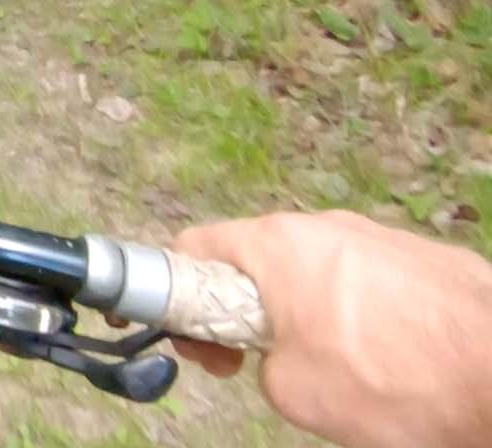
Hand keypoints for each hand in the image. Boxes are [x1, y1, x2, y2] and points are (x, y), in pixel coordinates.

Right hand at [172, 210, 491, 447]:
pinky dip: (370, 312)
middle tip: (270, 362)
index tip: (213, 349)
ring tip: (348, 364)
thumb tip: (280, 353)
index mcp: (277, 245)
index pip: (193, 247)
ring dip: (314, 310)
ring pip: (322, 269)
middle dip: (254, 309)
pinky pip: (376, 279)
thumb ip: (260, 359)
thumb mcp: (290, 391)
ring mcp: (383, 235)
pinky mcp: (432, 256)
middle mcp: (325, 225)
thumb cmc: (387, 380)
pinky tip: (397, 355)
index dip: (185, 302)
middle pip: (260, 259)